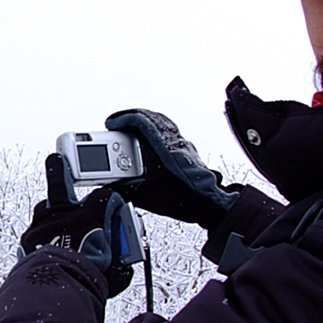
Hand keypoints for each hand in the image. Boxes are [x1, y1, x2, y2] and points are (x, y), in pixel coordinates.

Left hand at [20, 154, 132, 296]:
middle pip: (61, 181)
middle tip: (57, 158)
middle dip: (59, 168)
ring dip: (50, 211)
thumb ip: (122, 259)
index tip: (114, 202)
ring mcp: (43, 223)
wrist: (58, 289)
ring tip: (51, 212)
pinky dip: (40, 236)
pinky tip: (43, 244)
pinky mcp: (28, 237)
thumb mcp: (117, 270)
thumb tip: (124, 262)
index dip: (112, 198)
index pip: (104, 195)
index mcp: (90, 217)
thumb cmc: (89, 279)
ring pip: (45, 207)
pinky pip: (34, 231)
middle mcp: (64, 214)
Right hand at [104, 109, 237, 228]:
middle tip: (118, 126)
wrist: (210, 205)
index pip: (141, 121)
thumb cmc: (186, 199)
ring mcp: (182, 145)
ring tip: (130, 132)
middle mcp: (173, 142)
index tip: (111, 123)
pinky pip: (169, 132)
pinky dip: (154, 132)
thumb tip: (112, 184)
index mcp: (163, 148)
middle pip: (151, 118)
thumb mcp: (147, 196)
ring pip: (161, 123)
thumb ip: (126, 188)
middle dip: (131, 119)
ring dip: (143, 124)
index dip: (123, 119)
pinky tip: (148, 144)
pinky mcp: (186, 152)